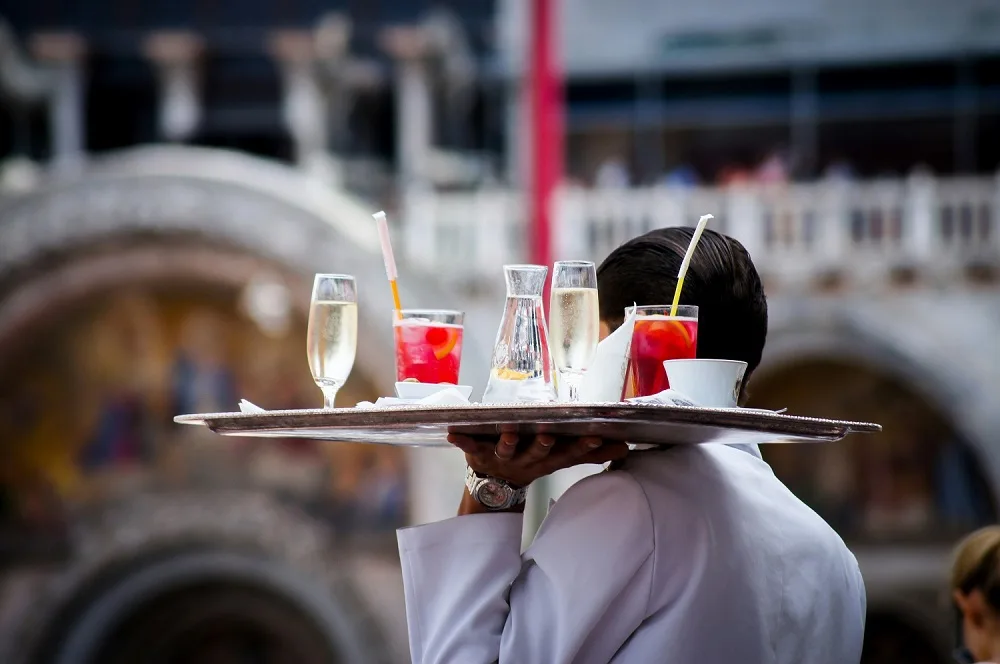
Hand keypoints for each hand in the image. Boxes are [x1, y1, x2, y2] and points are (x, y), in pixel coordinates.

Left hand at [447, 432, 628, 488]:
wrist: (494, 486)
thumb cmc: (532, 461)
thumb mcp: (560, 459)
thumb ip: (589, 453)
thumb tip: (625, 448)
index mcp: (546, 459)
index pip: (568, 454)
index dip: (581, 448)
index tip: (595, 438)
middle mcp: (526, 460)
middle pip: (537, 453)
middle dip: (543, 444)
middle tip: (548, 434)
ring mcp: (501, 458)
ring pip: (506, 449)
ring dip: (507, 441)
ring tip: (508, 432)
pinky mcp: (477, 454)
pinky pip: (468, 446)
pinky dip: (460, 441)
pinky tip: (452, 433)